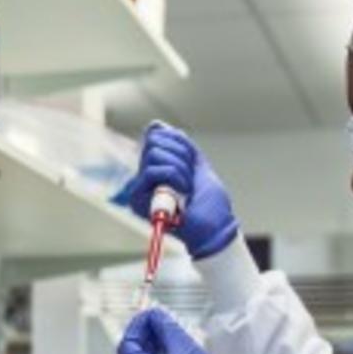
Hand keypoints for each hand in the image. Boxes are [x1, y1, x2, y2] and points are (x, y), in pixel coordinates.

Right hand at [129, 123, 238, 259]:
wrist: (214, 227)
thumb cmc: (209, 204)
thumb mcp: (197, 164)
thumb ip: (179, 145)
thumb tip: (155, 125)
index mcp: (159, 166)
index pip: (157, 135)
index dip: (180, 144)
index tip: (192, 164)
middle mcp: (146, 175)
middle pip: (154, 141)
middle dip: (181, 156)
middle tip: (189, 179)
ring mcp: (141, 187)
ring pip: (154, 154)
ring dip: (180, 170)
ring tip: (186, 189)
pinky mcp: (138, 200)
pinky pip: (153, 170)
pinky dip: (174, 177)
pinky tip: (180, 194)